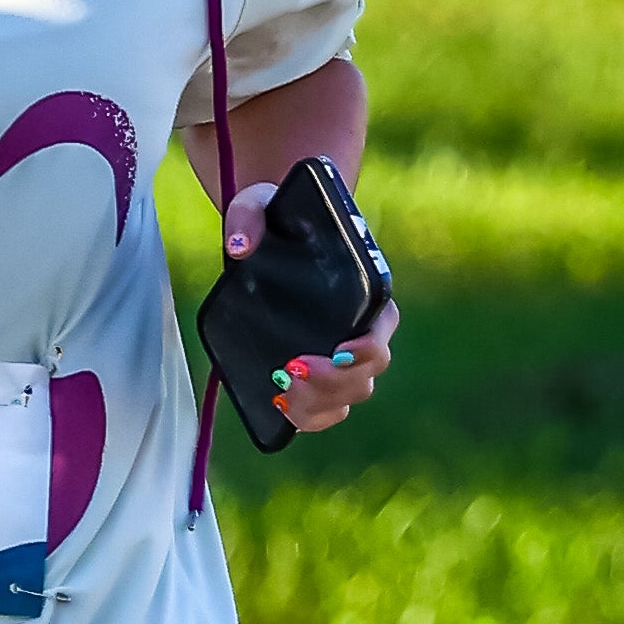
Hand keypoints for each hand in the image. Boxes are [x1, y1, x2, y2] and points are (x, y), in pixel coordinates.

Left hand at [223, 180, 398, 436]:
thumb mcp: (259, 204)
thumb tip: (239, 246)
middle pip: (368, 373)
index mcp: (365, 292)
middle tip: (293, 368)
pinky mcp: (315, 377)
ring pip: (349, 397)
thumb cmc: (273, 220)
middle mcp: (360, 330)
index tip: (338, 352)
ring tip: (282, 389)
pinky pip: (325, 411)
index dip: (368, 348)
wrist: (264, 240)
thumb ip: (251, 215)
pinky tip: (281, 406)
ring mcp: (340, 359)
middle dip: (334, 381)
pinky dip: (308, 418)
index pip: (383, 327)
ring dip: (319, 402)